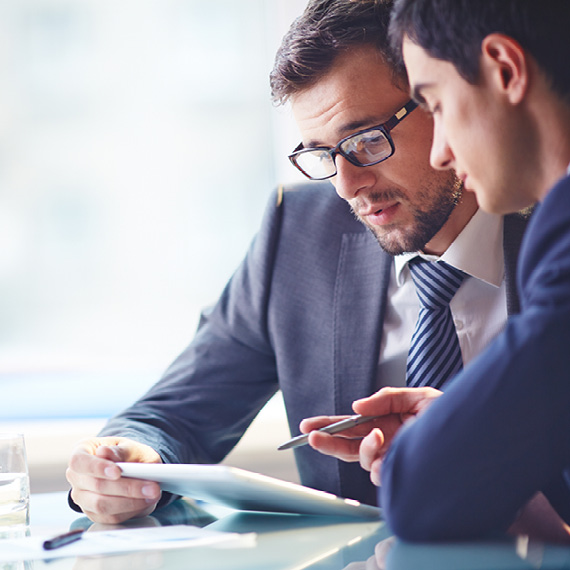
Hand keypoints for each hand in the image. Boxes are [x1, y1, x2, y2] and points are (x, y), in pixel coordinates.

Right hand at [66, 437, 162, 523]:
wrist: (131, 466)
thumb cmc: (127, 453)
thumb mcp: (128, 446)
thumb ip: (119, 450)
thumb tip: (104, 452)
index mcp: (81, 452)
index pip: (79, 462)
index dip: (97, 468)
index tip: (117, 472)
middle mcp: (76, 476)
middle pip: (96, 486)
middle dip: (126, 488)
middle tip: (152, 487)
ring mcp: (82, 496)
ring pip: (102, 505)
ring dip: (130, 502)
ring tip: (153, 494)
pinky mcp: (93, 513)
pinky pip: (110, 517)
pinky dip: (130, 510)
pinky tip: (146, 502)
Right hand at [300, 387, 441, 484]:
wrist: (478, 434)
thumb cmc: (451, 415)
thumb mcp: (418, 397)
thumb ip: (386, 398)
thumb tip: (356, 406)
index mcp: (385, 422)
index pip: (351, 425)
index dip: (329, 425)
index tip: (308, 425)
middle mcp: (386, 442)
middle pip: (348, 445)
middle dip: (328, 442)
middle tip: (311, 438)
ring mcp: (394, 459)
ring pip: (364, 460)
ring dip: (364, 449)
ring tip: (377, 436)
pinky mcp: (404, 472)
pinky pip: (382, 474)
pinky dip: (380, 464)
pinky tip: (386, 455)